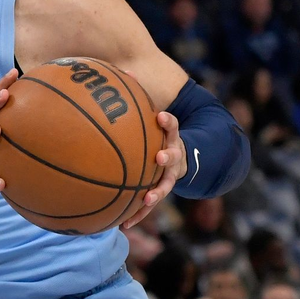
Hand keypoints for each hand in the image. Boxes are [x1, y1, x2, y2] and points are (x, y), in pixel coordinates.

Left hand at [123, 111, 185, 228]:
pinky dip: (137, 215)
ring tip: (148, 199)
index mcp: (169, 137)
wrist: (178, 158)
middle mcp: (173, 156)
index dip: (168, 121)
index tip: (161, 116)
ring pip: (166, 185)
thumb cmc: (154, 135)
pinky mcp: (159, 192)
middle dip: (169, 156)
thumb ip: (136, 100)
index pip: (172, 126)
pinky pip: (148, 206)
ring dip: (157, 192)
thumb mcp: (150, 118)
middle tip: (160, 156)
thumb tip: (121, 72)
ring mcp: (169, 176)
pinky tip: (123, 226)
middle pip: (174, 156)